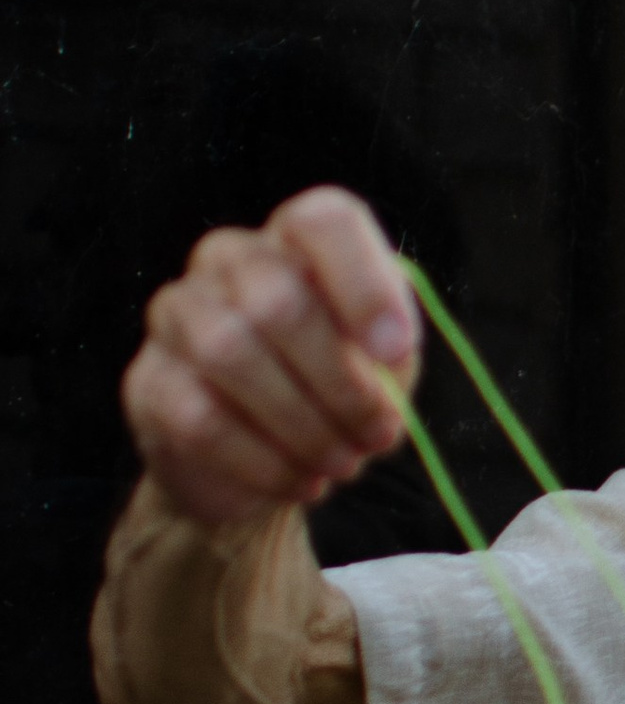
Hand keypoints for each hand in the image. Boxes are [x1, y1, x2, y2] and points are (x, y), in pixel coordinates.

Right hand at [122, 186, 421, 526]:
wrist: (263, 460)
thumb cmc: (335, 388)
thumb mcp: (382, 364)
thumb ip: (388, 351)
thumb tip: (379, 364)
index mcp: (295, 239)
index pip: (322, 222)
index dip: (363, 286)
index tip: (396, 352)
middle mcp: (228, 258)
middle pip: (278, 298)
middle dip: (341, 382)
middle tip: (377, 433)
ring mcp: (176, 314)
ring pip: (229, 352)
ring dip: (303, 425)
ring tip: (343, 464)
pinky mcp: (148, 381)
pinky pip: (199, 418)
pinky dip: (264, 461)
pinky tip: (301, 481)